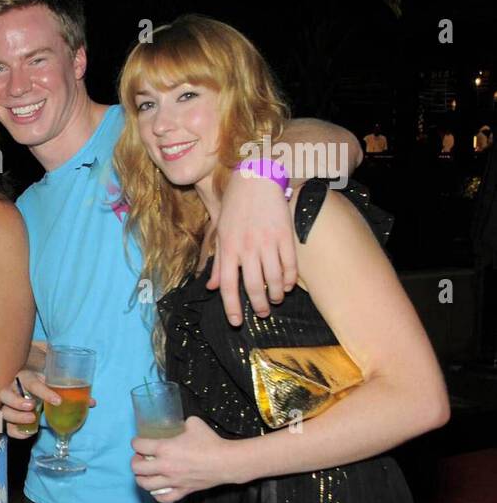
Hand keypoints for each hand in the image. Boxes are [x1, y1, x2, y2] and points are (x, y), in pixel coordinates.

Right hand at [0, 369, 54, 439]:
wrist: (39, 395)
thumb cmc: (45, 387)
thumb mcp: (50, 383)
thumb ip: (57, 386)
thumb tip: (73, 393)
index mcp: (24, 377)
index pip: (30, 382)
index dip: (43, 392)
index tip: (58, 400)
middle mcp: (11, 390)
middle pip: (4, 394)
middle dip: (17, 402)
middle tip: (32, 406)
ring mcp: (7, 406)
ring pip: (4, 412)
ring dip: (17, 417)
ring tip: (33, 419)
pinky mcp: (8, 421)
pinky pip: (7, 428)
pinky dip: (17, 432)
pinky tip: (29, 432)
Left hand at [131, 415, 235, 502]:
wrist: (226, 461)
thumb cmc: (210, 442)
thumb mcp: (194, 423)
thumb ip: (182, 423)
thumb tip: (179, 423)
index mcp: (165, 448)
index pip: (138, 446)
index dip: (136, 442)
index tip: (139, 442)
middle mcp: (165, 466)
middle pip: (137, 468)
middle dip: (135, 462)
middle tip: (141, 458)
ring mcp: (173, 481)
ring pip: (145, 485)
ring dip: (141, 479)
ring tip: (145, 474)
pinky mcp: (182, 491)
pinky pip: (163, 498)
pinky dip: (157, 495)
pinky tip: (157, 489)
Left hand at [207, 167, 298, 324]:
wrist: (255, 180)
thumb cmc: (234, 208)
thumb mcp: (220, 234)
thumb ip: (218, 262)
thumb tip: (212, 287)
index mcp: (228, 249)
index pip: (228, 286)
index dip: (232, 307)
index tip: (236, 322)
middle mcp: (247, 248)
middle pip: (253, 287)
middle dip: (258, 306)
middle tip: (262, 313)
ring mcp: (267, 242)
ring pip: (273, 278)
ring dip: (275, 294)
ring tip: (275, 300)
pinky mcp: (285, 235)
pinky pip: (290, 264)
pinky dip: (289, 279)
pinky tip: (287, 285)